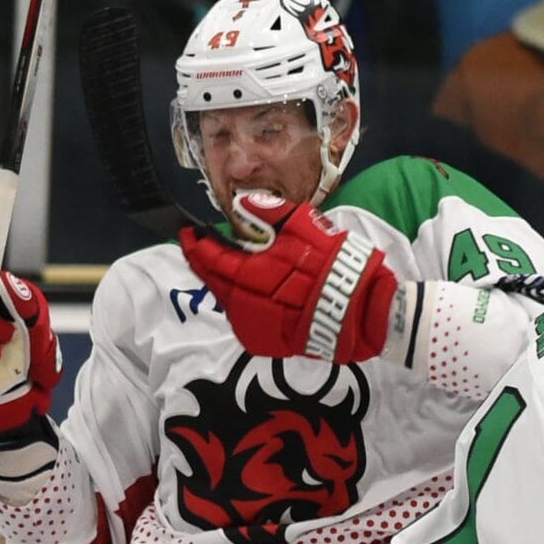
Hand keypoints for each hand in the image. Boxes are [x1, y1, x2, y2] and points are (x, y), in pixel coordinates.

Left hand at [178, 191, 399, 364]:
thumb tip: (243, 201)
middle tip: (197, 246)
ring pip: (226, 301)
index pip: (211, 260)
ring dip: (222, 283)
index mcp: (249, 275)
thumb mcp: (303, 225)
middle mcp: (242, 305)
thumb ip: (269, 211)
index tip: (188, 232)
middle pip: (214, 282)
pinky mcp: (261, 342)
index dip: (196, 246)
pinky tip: (245, 290)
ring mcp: (250, 326)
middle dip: (204, 263)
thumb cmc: (330, 263)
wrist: (355, 308)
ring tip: (223, 266)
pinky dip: (239, 302)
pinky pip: (241, 318)